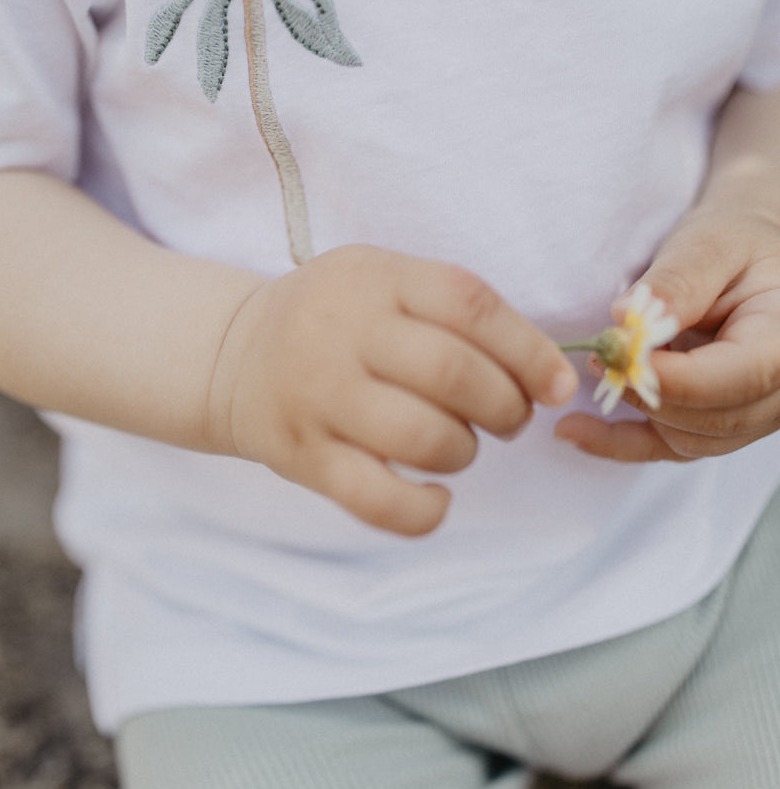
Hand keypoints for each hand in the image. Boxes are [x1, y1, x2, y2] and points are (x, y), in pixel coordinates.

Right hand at [208, 244, 577, 535]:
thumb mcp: (385, 281)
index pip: (469, 305)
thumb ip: (458, 311)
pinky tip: (435, 498)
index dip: (528, 350)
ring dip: (465, 452)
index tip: (556, 385)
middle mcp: (343, 333)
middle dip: (505, 408)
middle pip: (452, 374)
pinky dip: (424, 510)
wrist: (232, 355)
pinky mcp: (304, 457)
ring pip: (422, 437)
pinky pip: (377, 500)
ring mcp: (319, 397)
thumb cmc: (337, 320)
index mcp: (375, 278)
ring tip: (458, 445)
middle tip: (507, 419)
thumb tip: (552, 377)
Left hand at [555, 206, 779, 461]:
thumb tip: (627, 320)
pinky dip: (620, 443)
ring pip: (687, 440)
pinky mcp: (718, 424)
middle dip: (644, 391)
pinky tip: (574, 429)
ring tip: (595, 368)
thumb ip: (679, 280)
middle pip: (710, 419)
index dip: (670, 375)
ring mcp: (752, 415)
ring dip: (632, 412)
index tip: (618, 349)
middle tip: (598, 354)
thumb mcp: (713, 242)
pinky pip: (669, 448)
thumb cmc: (737, 242)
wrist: (747, 257)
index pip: (734, 379)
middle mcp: (779, 393)